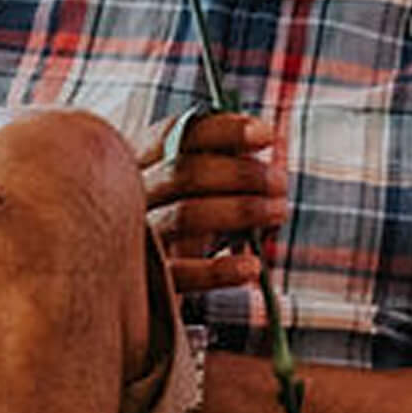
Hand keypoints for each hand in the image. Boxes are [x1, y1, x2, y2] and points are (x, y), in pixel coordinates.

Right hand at [142, 110, 285, 294]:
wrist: (132, 282)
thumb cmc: (181, 219)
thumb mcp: (194, 185)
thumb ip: (222, 160)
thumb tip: (265, 147)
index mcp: (140, 161)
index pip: (176, 133)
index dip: (223, 130)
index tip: (265, 135)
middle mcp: (132, 195)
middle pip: (185, 172)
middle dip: (242, 173)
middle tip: (280, 181)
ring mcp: (137, 238)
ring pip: (186, 215)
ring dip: (241, 210)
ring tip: (278, 211)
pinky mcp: (149, 282)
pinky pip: (182, 274)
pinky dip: (219, 270)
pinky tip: (252, 266)